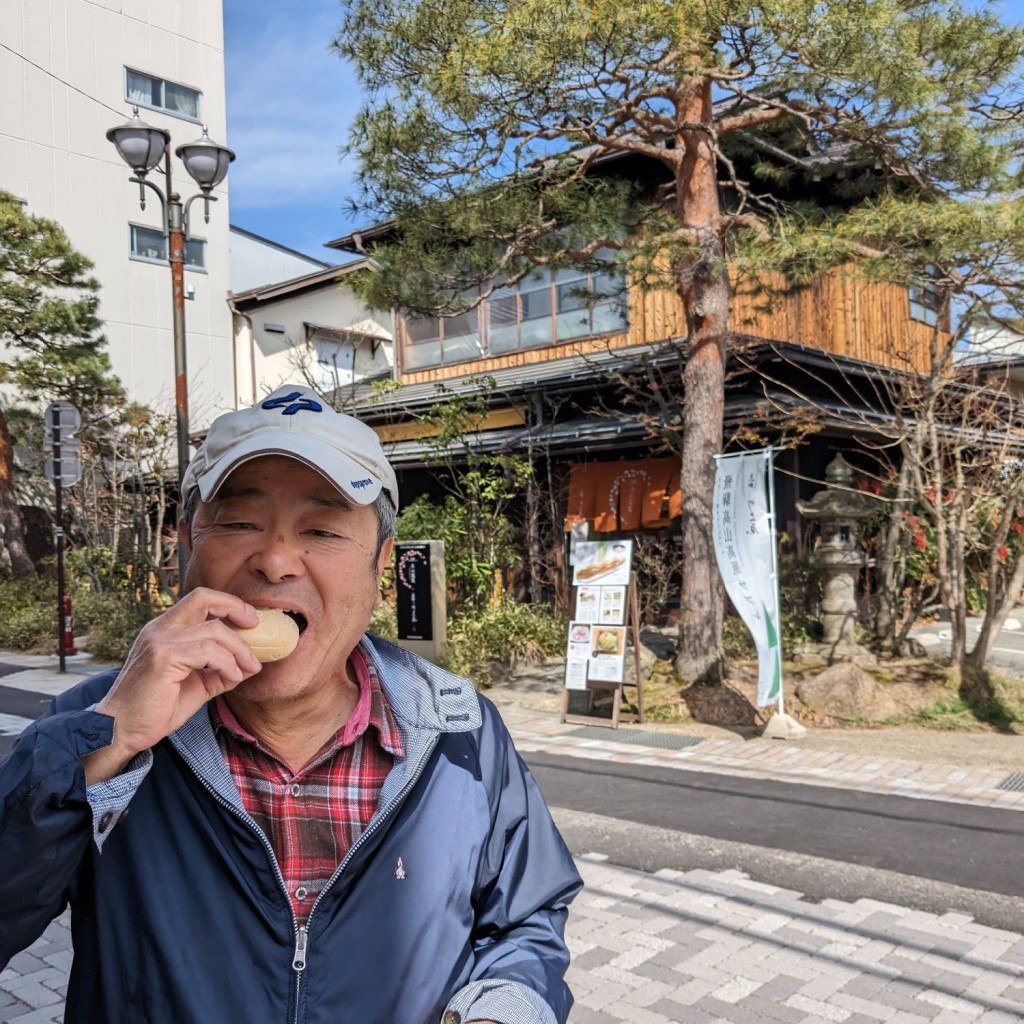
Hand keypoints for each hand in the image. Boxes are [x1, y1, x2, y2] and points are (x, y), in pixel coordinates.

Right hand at [82, 589, 260, 783]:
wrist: (122, 731)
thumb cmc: (156, 708)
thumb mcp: (196, 684)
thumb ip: (218, 670)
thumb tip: (249, 665)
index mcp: (164, 629)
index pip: (199, 599)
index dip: (227, 603)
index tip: (250, 619)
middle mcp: (159, 629)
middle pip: (204, 599)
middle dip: (236, 609)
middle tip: (256, 629)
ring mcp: (159, 641)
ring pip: (213, 630)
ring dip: (239, 650)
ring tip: (247, 669)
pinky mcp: (162, 658)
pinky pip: (208, 652)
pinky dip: (227, 663)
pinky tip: (233, 677)